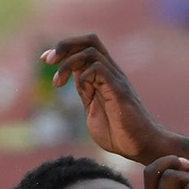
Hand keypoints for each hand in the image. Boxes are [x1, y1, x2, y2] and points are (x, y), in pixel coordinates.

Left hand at [44, 33, 170, 162]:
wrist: (142, 148)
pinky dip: (83, 76)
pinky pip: (98, 68)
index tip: (45, 59)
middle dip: (65, 45)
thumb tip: (74, 76)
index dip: (63, 49)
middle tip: (48, 61)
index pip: (85, 48)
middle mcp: (112, 73)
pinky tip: (81, 92)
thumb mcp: (93, 110)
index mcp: (105, 77)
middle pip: (90, 40)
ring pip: (91, 51)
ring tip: (58, 82)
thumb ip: (85, 92)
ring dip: (68, 62)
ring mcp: (117, 80)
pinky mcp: (119, 90)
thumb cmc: (120, 135)